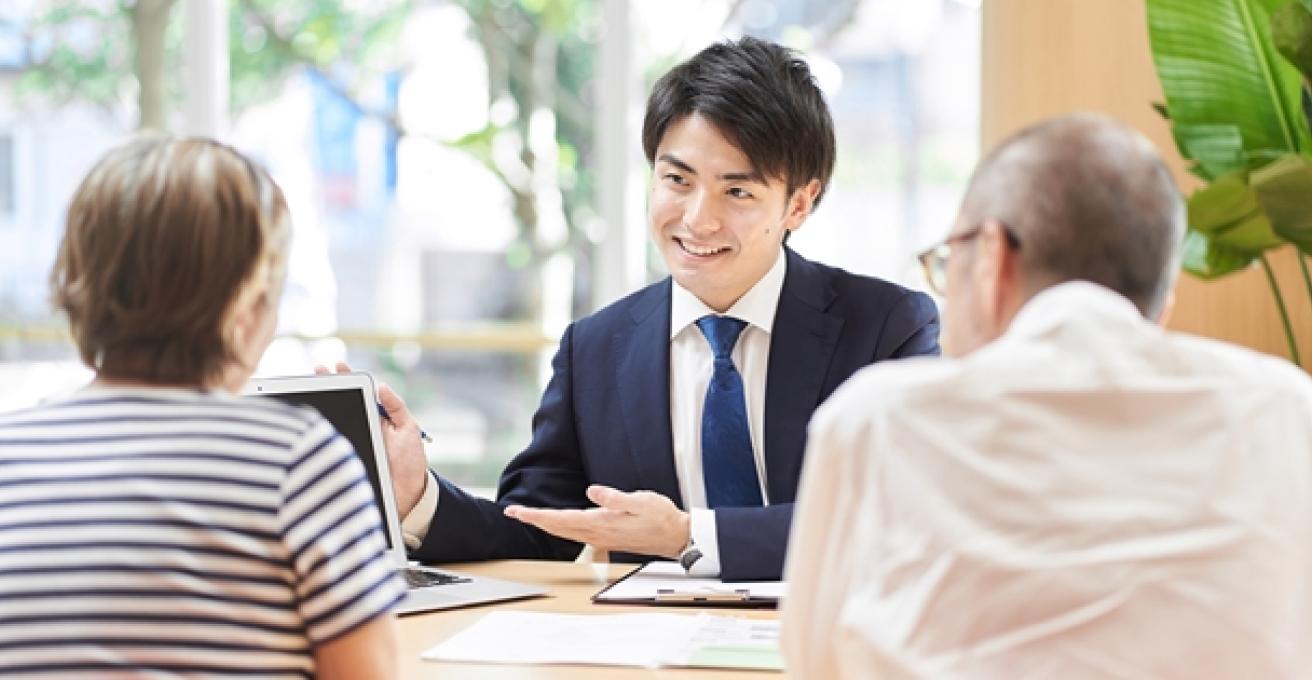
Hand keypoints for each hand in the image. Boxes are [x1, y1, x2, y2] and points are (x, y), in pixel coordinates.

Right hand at [315, 361, 428, 517]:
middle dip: (326, 385)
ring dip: (319, 406)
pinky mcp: (345, 459)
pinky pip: (330, 445)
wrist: (409, 495)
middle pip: (340, 403)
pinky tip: (310, 421)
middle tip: (316, 370)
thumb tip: (381, 385)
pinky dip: (318, 434)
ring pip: (332, 422)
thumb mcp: (409, 429)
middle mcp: (361, 427)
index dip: (346, 379)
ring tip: (309, 389)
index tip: (335, 366)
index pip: (359, 393)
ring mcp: (352, 442)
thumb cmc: (411, 461)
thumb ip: (397, 407)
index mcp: (376, 418)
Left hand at [504, 485, 690, 558]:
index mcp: (601, 522)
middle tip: (512, 512)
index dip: (537, 515)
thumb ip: (615, 498)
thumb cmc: (660, 516)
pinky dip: (560, 529)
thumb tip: (592, 492)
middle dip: (534, 520)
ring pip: (565, 532)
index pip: (561, 519)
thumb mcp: (641, 501)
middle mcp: (597, 533)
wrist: (675, 537)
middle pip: (558, 528)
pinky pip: (576, 535)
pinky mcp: (605, 538)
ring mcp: (601, 538)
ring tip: (528, 516)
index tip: (518, 511)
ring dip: (545, 524)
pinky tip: (556, 525)